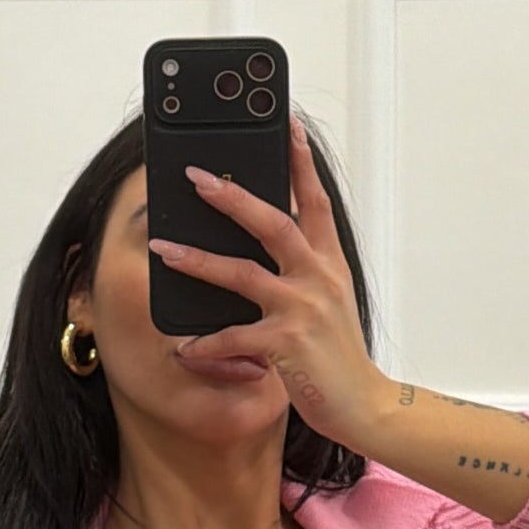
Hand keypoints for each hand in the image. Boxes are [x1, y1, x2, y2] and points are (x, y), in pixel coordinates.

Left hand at [148, 115, 387, 452]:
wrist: (365, 406)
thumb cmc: (341, 358)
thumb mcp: (330, 304)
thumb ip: (304, 273)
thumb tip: (259, 250)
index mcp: (330, 264)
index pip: (315, 201)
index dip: (300, 161)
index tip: (286, 122)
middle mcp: (317, 278)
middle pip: (272, 222)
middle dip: (231, 197)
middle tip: (196, 177)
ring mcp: (302, 309)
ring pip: (241, 273)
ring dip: (197, 260)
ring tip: (163, 250)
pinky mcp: (286, 344)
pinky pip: (233, 337)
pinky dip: (206, 344)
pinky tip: (184, 347)